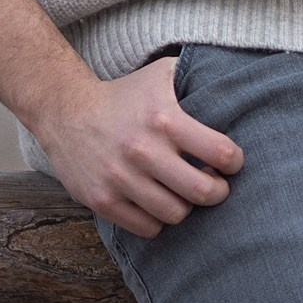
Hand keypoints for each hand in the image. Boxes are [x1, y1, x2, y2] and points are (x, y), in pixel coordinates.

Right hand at [29, 56, 244, 236]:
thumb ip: (196, 76)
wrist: (66, 112)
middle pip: (202, 192)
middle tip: (215, 185)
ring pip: (175, 214)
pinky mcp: (103, 200)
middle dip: (217, 191)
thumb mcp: (161, 74)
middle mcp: (142, 150)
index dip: (233, 161)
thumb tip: (236, 82)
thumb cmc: (125, 95)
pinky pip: (148, 228)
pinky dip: (158, 220)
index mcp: (164, 119)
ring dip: (186, 206)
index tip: (230, 162)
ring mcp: (121, 179)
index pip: (220, 152)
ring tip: (184, 193)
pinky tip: (158, 202)